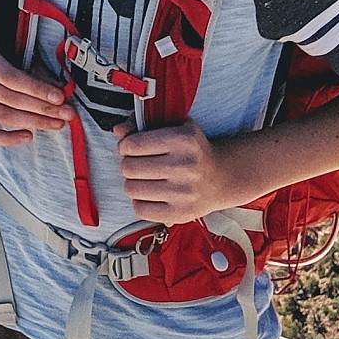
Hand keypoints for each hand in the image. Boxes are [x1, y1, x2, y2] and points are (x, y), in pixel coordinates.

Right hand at [0, 39, 72, 144]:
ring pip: (3, 116)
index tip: (59, 98)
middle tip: (66, 114)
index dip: (37, 89)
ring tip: (55, 124)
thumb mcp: (10, 55)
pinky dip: (8, 139)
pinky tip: (28, 135)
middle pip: (10, 99)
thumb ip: (30, 70)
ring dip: (33, 122)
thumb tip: (59, 91)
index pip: (12, 78)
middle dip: (43, 108)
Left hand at [115, 122, 253, 224]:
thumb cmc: (192, 151)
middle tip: (139, 164)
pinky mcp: (180, 214)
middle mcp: (184, 167)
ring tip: (145, 179)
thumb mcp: (173, 127)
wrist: (220, 179)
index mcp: (182, 140)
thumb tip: (118, 131)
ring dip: (133, 183)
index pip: (133, 145)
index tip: (130, 148)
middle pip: (129, 168)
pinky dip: (140, 201)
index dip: (125, 146)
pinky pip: (140, 209)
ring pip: (131, 189)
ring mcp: (183, 193)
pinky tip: (150, 194)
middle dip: (128, 164)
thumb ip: (141, 124)